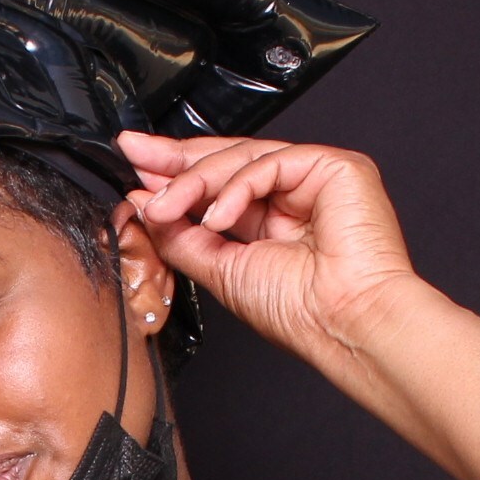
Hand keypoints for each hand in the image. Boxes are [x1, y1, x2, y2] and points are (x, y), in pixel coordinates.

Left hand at [118, 132, 431, 374]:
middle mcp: (295, 197)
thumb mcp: (220, 270)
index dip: (176, 175)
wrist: (343, 324)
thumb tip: (146, 206)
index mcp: (272, 222)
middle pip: (229, 161)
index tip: (136, 170)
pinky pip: (272, 163)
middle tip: (135, 156)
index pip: (219, 186)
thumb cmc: (300, 313)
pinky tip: (217, 218)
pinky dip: (237, 188)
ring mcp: (316, 179)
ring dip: (195, 182)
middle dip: (175, 159)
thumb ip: (182, 236)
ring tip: (164, 207)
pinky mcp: (337, 168)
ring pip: (244, 159)